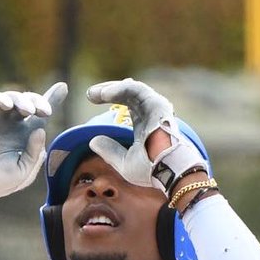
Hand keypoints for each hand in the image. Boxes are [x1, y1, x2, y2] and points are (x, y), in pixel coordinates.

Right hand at [0, 82, 67, 218]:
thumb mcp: (24, 172)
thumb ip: (35, 154)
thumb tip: (40, 129)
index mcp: (25, 135)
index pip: (40, 115)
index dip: (52, 99)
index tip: (63, 87)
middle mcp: (12, 123)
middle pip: (28, 102)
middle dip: (38, 101)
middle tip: (45, 111)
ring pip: (11, 98)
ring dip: (21, 100)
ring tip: (27, 110)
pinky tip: (7, 105)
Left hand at [85, 78, 208, 196]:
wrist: (168, 170)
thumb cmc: (151, 170)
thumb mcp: (124, 163)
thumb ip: (109, 151)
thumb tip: (92, 141)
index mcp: (144, 125)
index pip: (128, 104)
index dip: (112, 99)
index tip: (92, 98)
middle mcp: (150, 114)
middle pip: (127, 94)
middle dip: (107, 91)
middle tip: (90, 94)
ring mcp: (154, 107)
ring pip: (131, 89)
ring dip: (111, 89)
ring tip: (93, 94)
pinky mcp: (156, 103)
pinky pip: (136, 89)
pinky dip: (120, 89)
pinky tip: (105, 94)